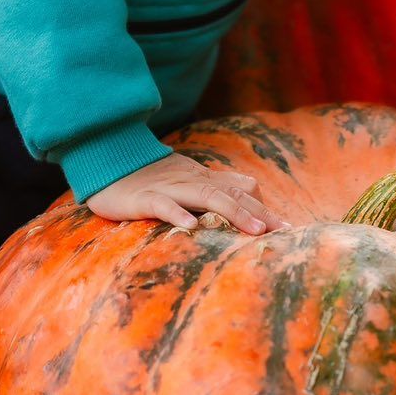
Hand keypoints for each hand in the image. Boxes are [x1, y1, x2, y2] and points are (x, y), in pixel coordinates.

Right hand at [87, 152, 291, 235]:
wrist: (108, 162)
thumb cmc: (150, 178)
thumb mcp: (188, 180)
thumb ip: (217, 184)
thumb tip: (250, 187)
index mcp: (202, 180)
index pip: (240, 193)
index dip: (263, 210)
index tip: (287, 228)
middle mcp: (191, 181)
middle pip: (231, 196)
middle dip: (258, 214)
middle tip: (283, 232)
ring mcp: (169, 188)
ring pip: (205, 197)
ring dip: (232, 213)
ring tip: (255, 231)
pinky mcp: (145, 197)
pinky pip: (163, 205)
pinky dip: (177, 214)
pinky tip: (191, 227)